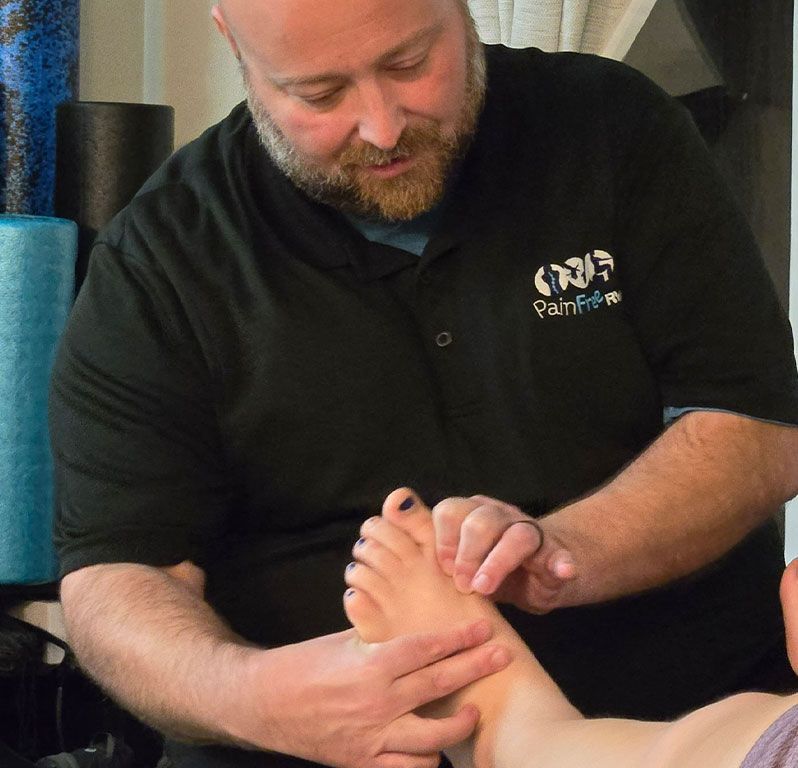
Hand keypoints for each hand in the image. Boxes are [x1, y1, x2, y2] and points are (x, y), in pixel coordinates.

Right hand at [234, 620, 510, 767]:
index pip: (426, 648)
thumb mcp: (343, 640)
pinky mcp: (363, 763)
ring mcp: (372, 738)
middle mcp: (377, 703)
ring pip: (432, 737)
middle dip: (475, 668)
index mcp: (371, 665)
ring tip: (473, 711)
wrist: (264, 704)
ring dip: (458, 723)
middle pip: (439, 684)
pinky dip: (426, 760)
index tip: (484, 627)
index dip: (458, 637)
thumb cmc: (303, 664)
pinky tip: (437, 749)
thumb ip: (380, 634)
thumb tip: (409, 615)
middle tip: (502, 655)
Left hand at [432, 495, 576, 613]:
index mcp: (469, 515)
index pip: (450, 511)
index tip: (439, 568)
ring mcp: (529, 532)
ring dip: (500, 561)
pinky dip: (562, 562)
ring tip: (486, 587)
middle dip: (468, 552)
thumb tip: (383, 514)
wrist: (538, 572)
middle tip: (462, 583)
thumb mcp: (452, 559)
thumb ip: (422, 540)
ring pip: (517, 534)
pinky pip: (560, 554)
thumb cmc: (483, 568)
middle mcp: (498, 516)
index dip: (443, 539)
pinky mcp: (556, 554)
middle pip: (481, 519)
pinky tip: (563, 571)